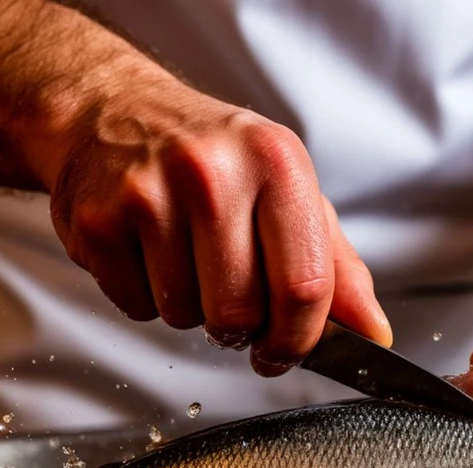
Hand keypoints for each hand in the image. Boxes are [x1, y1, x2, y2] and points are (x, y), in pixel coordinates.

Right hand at [40, 77, 390, 373]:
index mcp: (276, 163)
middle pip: (241, 313)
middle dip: (240, 328)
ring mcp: (149, 194)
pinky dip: (145, 298)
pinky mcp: (97, 220)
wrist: (111, 110)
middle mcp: (213, 172)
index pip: (304, 285)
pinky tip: (147, 252)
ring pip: (185, 316)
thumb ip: (337, 265)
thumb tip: (375, 331)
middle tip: (230, 298)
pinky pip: (136, 307)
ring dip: (190, 309)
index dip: (299, 338)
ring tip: (184, 258)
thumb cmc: (212, 158)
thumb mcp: (288, 192)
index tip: (287, 351)